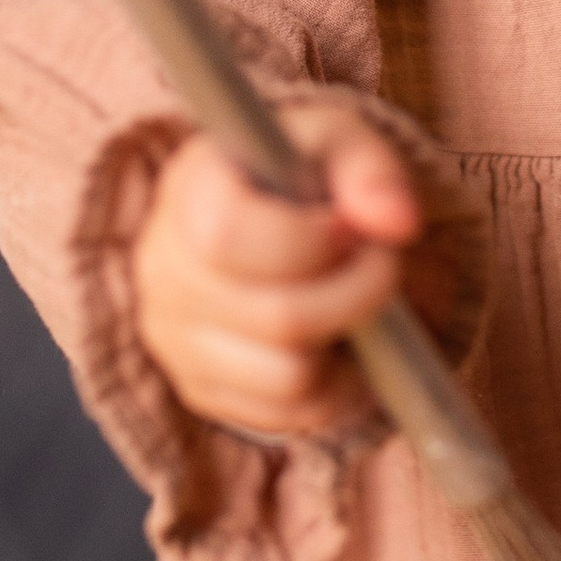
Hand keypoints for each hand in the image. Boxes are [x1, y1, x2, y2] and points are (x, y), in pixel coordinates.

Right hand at [130, 103, 420, 437]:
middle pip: (277, 317)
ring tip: (354, 298)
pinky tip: (339, 338)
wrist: (266, 222)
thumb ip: (371, 171)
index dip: (309, 240)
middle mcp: (164, 270)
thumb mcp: (341, 145)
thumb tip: (396, 222)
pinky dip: (337, 386)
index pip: (228, 235)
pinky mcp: (201, 390)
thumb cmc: (303, 176)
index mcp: (187, 191)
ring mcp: (175, 339)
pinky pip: (290, 415)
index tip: (349, 228)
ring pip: (289, 377)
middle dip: (356, 294)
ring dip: (348, 342)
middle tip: (381, 263)